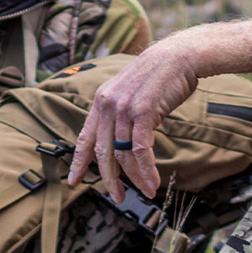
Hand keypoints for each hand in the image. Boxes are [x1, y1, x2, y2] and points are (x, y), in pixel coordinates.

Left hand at [68, 41, 200, 201]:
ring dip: (135, 178)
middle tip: (116, 197)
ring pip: (123, 154)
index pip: (85, 137)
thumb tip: (120, 140)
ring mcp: (124, 108)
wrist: (178, 56)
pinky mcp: (143, 112)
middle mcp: (108, 105)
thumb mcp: (129, 92)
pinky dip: (147, 170)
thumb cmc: (159, 76)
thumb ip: (119, 113)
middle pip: (103, 152)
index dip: (79, 161)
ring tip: (145, 191)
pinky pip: (141, 149)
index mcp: (101, 101)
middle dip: (109, 179)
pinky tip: (153, 182)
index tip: (73, 181)